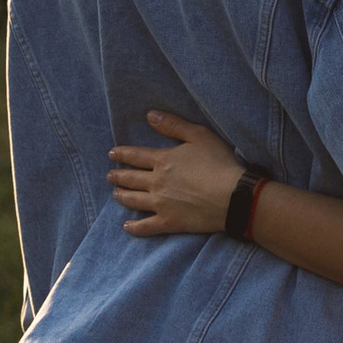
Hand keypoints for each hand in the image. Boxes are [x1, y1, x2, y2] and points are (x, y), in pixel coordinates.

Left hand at [111, 109, 248, 239]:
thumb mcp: (199, 135)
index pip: (136, 156)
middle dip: (118, 176)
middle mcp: (156, 182)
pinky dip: (135, 227)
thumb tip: (150, 115)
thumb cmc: (218, 162)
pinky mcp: (169, 222)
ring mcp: (161, 204)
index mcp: (163, 160)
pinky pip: (146, 227)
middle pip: (132, 179)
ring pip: (134, 200)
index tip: (112, 154)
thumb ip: (173, 125)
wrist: (232, 196)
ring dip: (122, 196)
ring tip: (115, 194)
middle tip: (109, 176)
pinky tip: (127, 226)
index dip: (122, 154)